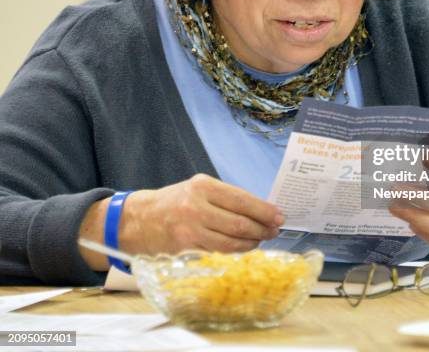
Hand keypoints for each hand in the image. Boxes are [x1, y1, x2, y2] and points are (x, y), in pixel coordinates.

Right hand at [79, 174, 283, 269]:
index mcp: (203, 186)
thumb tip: (261, 210)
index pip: (242, 200)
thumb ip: (226, 198)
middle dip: (262, 229)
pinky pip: (219, 252)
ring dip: (252, 243)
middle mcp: (196, 207)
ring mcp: (190, 230)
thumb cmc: (175, 202)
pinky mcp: (186, 249)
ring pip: (232, 242)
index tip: (279, 216)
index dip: (264, 211)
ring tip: (261, 240)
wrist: (138, 219)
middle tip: (274, 231)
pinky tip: (244, 248)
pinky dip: (236, 251)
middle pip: (240, 223)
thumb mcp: (198, 189)